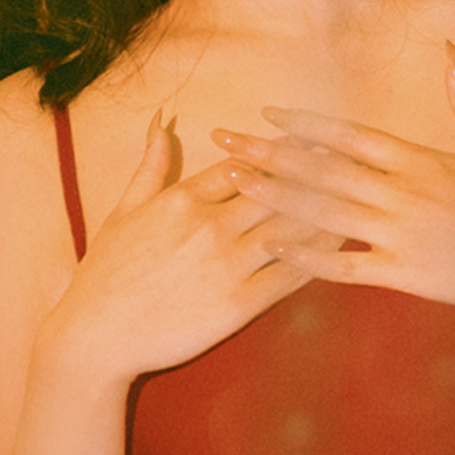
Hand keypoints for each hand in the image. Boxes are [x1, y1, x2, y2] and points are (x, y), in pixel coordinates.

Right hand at [40, 112, 337, 383]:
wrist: (96, 334)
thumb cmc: (107, 270)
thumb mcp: (125, 208)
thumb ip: (151, 163)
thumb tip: (161, 119)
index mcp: (183, 199)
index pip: (244, 163)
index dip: (278, 148)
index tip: (309, 135)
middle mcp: (209, 226)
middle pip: (275, 187)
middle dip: (313, 169)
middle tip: (350, 154)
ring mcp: (226, 265)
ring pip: (288, 227)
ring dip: (325, 207)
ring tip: (358, 192)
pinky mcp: (238, 305)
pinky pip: (288, 276)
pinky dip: (319, 257)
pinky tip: (342, 246)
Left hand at [211, 42, 454, 312]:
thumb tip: (453, 49)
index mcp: (421, 158)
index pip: (351, 135)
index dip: (305, 123)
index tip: (267, 114)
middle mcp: (404, 191)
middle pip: (323, 168)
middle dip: (270, 153)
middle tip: (224, 141)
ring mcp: (402, 233)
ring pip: (325, 211)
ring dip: (274, 196)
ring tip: (233, 183)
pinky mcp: (406, 273)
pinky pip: (346, 264)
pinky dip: (306, 256)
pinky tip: (271, 246)